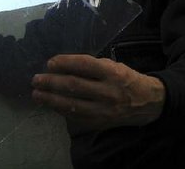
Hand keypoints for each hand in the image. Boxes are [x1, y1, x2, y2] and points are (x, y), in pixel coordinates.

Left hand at [31, 54, 164, 128]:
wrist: (148, 102)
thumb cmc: (126, 79)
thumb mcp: (113, 66)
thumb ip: (91, 66)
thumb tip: (62, 66)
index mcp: (112, 72)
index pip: (85, 65)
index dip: (65, 63)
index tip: (50, 63)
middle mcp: (108, 91)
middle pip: (74, 86)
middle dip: (51, 82)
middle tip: (36, 80)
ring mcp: (105, 109)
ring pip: (73, 105)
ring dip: (51, 99)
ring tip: (37, 94)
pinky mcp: (101, 122)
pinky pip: (77, 117)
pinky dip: (62, 110)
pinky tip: (51, 105)